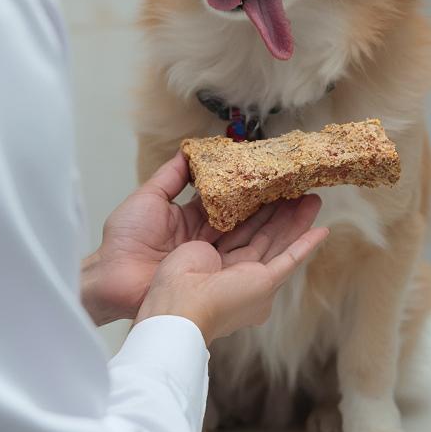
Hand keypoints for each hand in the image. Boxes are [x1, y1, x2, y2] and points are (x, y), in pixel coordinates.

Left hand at [80, 152, 325, 327]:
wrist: (114, 277)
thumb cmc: (124, 240)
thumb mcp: (150, 197)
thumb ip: (174, 176)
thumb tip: (192, 151)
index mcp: (196, 225)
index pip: (235, 205)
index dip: (256, 191)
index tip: (276, 175)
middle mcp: (214, 244)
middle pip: (256, 222)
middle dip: (282, 206)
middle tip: (305, 187)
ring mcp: (225, 263)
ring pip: (268, 239)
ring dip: (293, 222)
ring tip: (314, 201)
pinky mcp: (235, 279)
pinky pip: (273, 263)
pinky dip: (297, 249)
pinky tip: (316, 234)